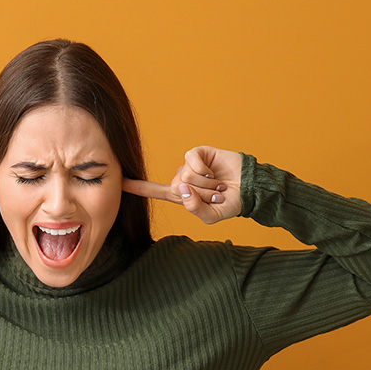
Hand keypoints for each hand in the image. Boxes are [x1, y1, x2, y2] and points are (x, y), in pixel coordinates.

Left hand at [123, 146, 242, 224]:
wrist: (249, 189)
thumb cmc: (231, 203)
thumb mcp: (212, 216)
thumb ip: (195, 209)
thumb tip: (182, 188)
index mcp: (181, 195)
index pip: (155, 191)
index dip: (138, 187)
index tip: (120, 182)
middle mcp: (182, 179)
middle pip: (177, 186)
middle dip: (200, 193)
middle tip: (215, 194)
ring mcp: (190, 165)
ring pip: (185, 174)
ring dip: (205, 183)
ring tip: (218, 185)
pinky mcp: (199, 153)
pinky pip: (191, 159)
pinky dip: (203, 168)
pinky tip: (213, 171)